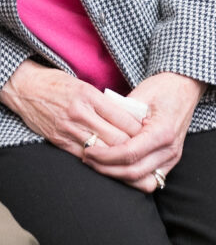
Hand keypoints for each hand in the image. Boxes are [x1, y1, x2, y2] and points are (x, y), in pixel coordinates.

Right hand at [0, 60, 140, 157]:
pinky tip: (110, 165)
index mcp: (87, 94)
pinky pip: (86, 158)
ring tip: (132, 163)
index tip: (148, 134)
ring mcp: (68, 129)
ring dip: (120, 159)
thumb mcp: (80, 83)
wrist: (22, 87)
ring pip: (104, 152)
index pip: (123, 118)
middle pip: (117, 139)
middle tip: (145, 152)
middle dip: (134, 148)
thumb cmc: (53, 82)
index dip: (140, 130)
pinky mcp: (59, 141)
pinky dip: (101, 163)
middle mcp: (79, 113)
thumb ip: (102, 101)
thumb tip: (128, 117)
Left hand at [84, 71, 204, 192]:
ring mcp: (172, 158)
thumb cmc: (160, 88)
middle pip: (134, 172)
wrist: (183, 89)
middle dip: (107, 169)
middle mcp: (170, 150)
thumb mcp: (139, 95)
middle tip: (87, 159)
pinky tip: (114, 167)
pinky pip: (149, 179)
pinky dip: (130, 177)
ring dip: (118, 176)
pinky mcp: (170, 162)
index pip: (130, 153)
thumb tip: (97, 123)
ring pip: (143, 181)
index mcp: (162, 132)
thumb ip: (121, 112)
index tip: (88, 151)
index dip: (106, 155)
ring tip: (97, 165)